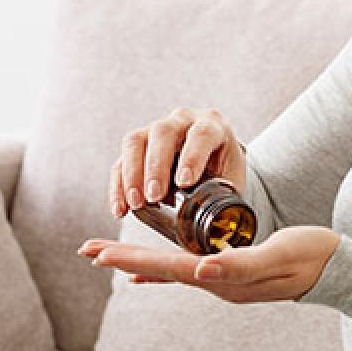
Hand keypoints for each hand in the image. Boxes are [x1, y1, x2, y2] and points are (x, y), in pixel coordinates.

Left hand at [76, 225, 340, 303]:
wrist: (338, 269)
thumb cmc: (313, 255)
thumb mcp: (280, 254)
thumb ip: (241, 264)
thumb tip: (200, 272)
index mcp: (225, 279)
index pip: (169, 267)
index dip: (134, 258)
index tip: (101, 253)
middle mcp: (218, 284)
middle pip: (161, 270)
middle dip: (123, 258)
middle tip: (86, 250)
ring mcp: (224, 281)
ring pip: (169, 269)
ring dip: (136, 260)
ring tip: (105, 254)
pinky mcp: (231, 273)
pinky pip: (187, 271)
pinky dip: (162, 269)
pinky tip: (144, 274)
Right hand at [112, 107, 246, 218]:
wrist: (213, 161)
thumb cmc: (224, 170)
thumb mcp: (233, 180)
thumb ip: (229, 200)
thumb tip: (221, 229)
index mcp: (212, 125)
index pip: (201, 134)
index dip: (192, 157)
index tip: (184, 183)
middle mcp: (182, 121)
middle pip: (163, 133)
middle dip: (156, 166)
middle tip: (154, 196)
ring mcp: (155, 130)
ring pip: (135, 141)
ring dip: (132, 174)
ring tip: (135, 204)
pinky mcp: (137, 146)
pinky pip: (121, 161)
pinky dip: (118, 185)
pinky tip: (120, 208)